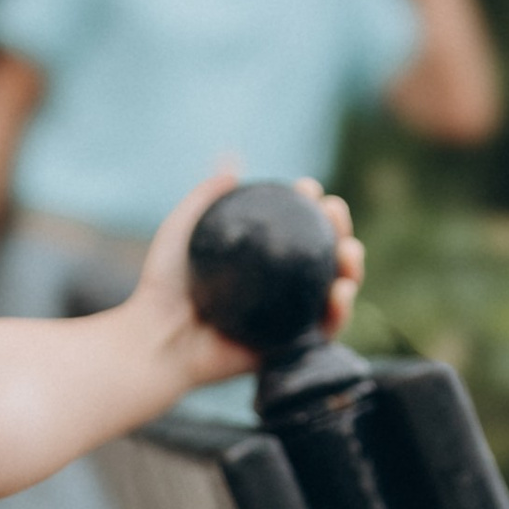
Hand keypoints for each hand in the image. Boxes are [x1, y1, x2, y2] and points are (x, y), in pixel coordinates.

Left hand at [133, 171, 364, 389]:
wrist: (156, 339)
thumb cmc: (162, 287)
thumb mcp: (180, 231)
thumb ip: (206, 196)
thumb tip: (233, 160)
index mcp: (259, 258)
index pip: (294, 225)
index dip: (308, 203)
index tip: (307, 188)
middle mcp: (278, 286)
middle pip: (322, 252)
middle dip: (338, 227)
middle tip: (333, 211)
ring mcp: (287, 317)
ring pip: (334, 289)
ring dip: (352, 266)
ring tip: (350, 251)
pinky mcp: (290, 348)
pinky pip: (325, 330)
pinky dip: (340, 311)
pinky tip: (341, 292)